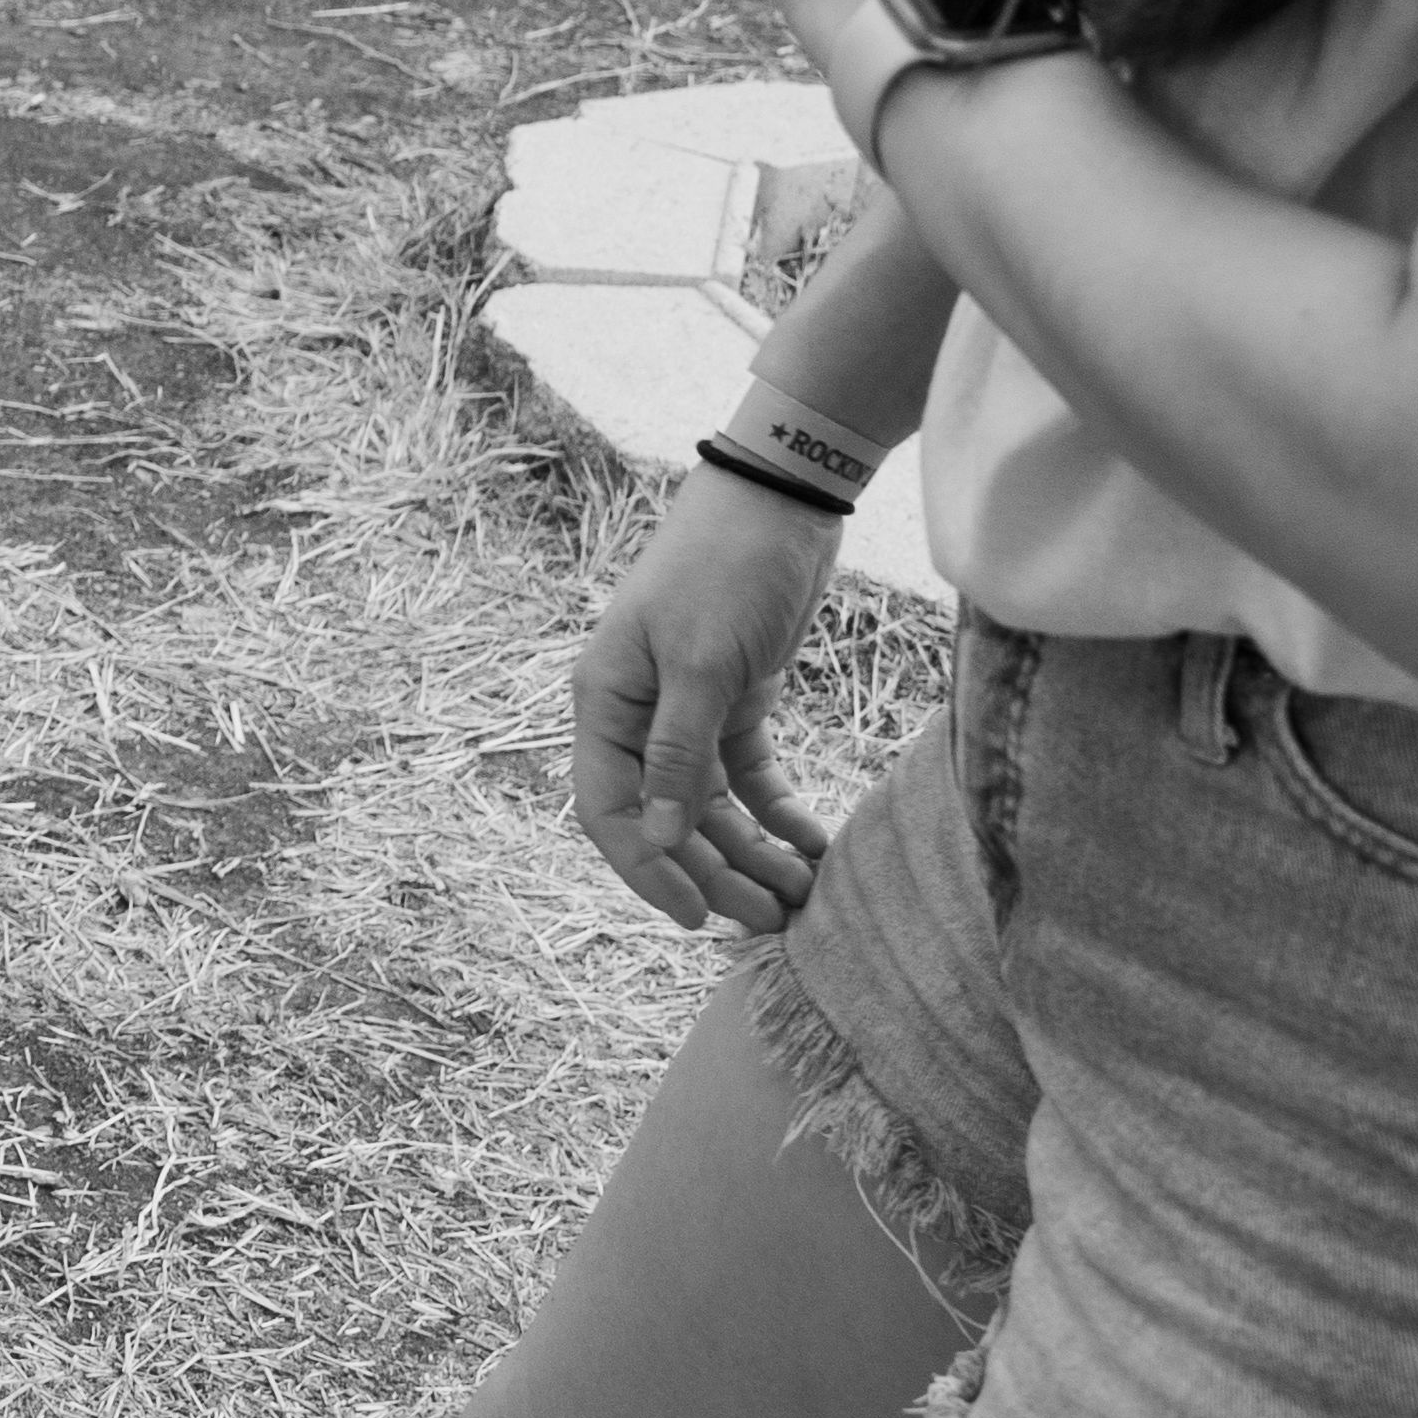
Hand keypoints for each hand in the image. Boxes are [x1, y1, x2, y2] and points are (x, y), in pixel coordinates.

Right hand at [568, 466, 854, 931]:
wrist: (782, 498)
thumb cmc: (724, 568)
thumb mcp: (699, 661)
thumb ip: (677, 752)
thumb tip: (660, 838)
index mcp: (605, 701)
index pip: (610, 809)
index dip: (647, 870)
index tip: (695, 919)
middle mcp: (637, 713)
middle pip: (666, 818)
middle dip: (714, 874)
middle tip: (771, 919)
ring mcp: (687, 708)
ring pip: (711, 805)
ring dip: (751, 853)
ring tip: (802, 893)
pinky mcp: (736, 699)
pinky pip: (749, 776)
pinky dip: (778, 813)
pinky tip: (812, 843)